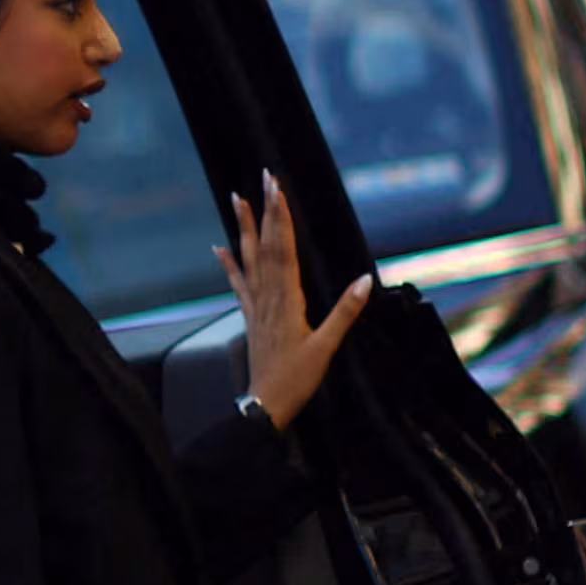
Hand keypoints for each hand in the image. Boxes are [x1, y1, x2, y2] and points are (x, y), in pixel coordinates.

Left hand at [219, 175, 376, 433]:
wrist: (265, 405)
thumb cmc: (296, 379)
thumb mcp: (326, 347)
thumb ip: (345, 312)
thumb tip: (366, 280)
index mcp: (288, 300)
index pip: (285, 249)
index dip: (282, 217)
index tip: (279, 189)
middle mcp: (268, 297)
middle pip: (267, 246)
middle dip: (266, 210)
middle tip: (264, 179)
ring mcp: (256, 306)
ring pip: (249, 259)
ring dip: (245, 228)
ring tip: (237, 199)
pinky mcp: (250, 317)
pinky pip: (238, 284)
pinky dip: (229, 264)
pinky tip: (219, 248)